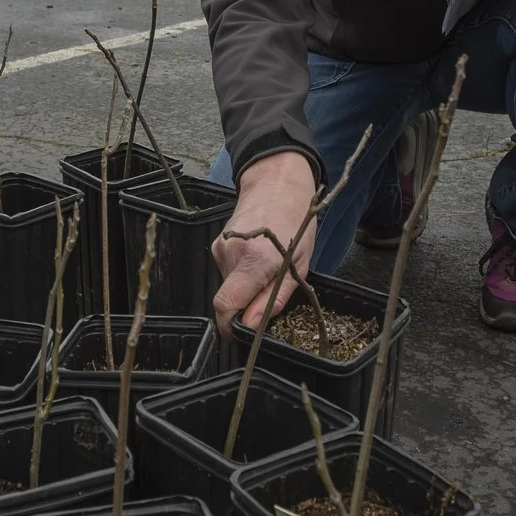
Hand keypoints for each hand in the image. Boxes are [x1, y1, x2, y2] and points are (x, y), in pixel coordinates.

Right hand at [212, 151, 319, 328]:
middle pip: (228, 298)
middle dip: (245, 305)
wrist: (276, 182)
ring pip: (228, 285)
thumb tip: (251, 326)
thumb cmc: (296, 222)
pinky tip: (257, 257)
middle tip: (270, 291)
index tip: (241, 333)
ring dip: (245, 287)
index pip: (225, 305)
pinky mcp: (217, 244)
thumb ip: (273, 299)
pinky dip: (240, 273)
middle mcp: (231, 255)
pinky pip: (227, 271)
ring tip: (267, 268)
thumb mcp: (299, 266)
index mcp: (254, 262)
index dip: (230, 326)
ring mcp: (220, 248)